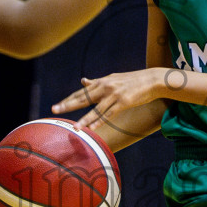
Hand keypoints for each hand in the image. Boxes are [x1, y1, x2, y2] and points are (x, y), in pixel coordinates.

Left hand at [52, 67, 167, 129]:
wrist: (152, 80)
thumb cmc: (132, 81)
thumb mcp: (112, 79)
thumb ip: (97, 82)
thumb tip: (83, 80)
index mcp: (101, 82)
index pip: (81, 92)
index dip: (68, 99)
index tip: (56, 105)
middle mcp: (105, 87)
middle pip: (83, 98)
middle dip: (68, 105)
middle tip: (54, 110)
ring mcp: (114, 95)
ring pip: (96, 109)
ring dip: (85, 119)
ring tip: (75, 127)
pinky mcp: (123, 102)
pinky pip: (109, 114)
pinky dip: (101, 121)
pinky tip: (93, 127)